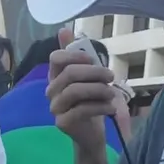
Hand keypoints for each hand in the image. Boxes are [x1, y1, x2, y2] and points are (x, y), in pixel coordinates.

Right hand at [44, 28, 116, 154]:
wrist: (91, 133)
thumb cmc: (91, 102)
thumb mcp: (89, 77)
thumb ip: (78, 56)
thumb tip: (63, 29)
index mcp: (56, 77)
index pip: (55, 58)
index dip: (75, 55)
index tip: (93, 60)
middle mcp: (51, 91)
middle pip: (70, 73)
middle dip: (95, 73)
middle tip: (111, 77)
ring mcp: (55, 108)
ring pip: (75, 91)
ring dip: (99, 90)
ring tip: (112, 94)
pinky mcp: (63, 123)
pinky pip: (82, 110)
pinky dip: (101, 106)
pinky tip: (111, 108)